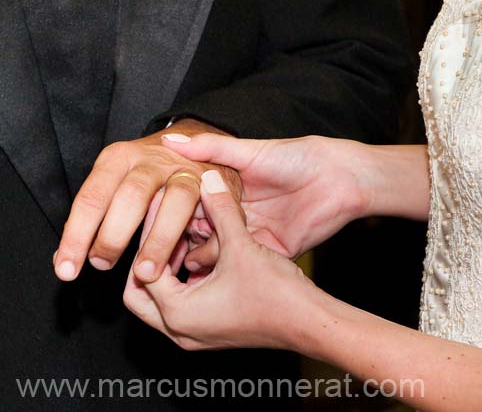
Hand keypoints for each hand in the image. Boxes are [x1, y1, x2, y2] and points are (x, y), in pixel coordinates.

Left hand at [53, 119, 240, 281]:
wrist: (197, 147)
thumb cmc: (150, 178)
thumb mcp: (116, 187)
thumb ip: (95, 221)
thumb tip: (65, 261)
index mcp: (119, 158)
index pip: (92, 197)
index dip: (77, 236)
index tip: (68, 269)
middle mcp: (152, 160)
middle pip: (131, 196)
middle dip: (114, 237)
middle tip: (103, 265)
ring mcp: (185, 170)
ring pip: (175, 201)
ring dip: (158, 240)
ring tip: (145, 273)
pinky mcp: (213, 183)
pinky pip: (210, 209)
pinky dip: (198, 238)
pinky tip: (188, 261)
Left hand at [123, 170, 315, 350]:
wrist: (308, 322)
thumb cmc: (278, 294)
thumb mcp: (242, 245)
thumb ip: (221, 209)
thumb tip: (208, 180)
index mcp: (178, 313)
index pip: (142, 269)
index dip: (150, 233)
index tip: (156, 210)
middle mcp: (180, 331)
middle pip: (137, 294)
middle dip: (146, 261)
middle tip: (159, 232)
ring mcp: (195, 336)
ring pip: (158, 303)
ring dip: (164, 273)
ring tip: (180, 242)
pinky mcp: (210, 334)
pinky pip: (179, 310)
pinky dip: (180, 285)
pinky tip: (200, 260)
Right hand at [160, 134, 371, 271]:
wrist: (339, 178)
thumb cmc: (296, 158)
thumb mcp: (249, 152)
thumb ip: (210, 148)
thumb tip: (168, 138)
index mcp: (229, 190)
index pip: (193, 204)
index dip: (171, 211)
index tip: (147, 218)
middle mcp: (238, 214)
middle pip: (202, 231)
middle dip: (180, 240)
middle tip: (156, 248)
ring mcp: (253, 234)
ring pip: (219, 250)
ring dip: (198, 257)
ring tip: (179, 261)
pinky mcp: (271, 251)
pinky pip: (244, 262)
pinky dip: (225, 269)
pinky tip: (204, 273)